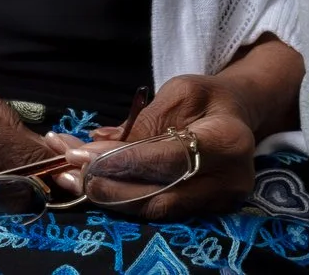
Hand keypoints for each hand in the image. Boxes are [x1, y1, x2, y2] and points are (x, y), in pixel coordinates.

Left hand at [56, 72, 259, 219]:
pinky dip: (125, 201)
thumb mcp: (178, 93)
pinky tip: (98, 187)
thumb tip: (95, 145)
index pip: (167, 159)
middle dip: (107, 187)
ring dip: (109, 198)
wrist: (239, 115)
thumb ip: (141, 122)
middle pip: (158, 197)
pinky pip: (159, 212)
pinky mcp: (208, 214)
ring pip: (155, 211)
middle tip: (68, 174)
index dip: (120, 160)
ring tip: (74, 181)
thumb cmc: (208, 98)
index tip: (79, 154)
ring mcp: (220, 203)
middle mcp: (228, 181)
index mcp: (227, 140)